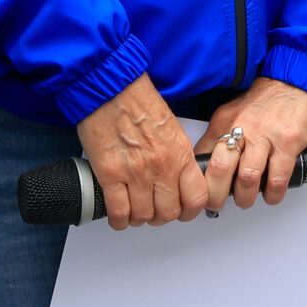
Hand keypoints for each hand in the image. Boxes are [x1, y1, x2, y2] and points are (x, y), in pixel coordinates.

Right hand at [75, 75, 207, 227]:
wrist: (109, 86)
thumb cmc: (136, 99)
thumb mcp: (170, 126)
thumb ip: (176, 154)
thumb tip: (177, 176)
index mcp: (179, 153)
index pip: (196, 198)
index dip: (189, 210)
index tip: (183, 210)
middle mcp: (161, 166)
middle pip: (169, 212)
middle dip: (162, 216)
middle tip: (155, 211)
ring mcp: (135, 173)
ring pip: (144, 216)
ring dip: (140, 218)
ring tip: (135, 212)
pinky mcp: (109, 174)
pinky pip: (118, 211)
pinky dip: (119, 219)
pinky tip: (119, 215)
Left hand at [196, 78, 306, 208]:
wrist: (299, 80)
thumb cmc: (269, 99)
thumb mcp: (236, 112)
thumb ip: (223, 135)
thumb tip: (209, 163)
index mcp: (225, 121)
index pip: (202, 155)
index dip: (198, 180)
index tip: (201, 192)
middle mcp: (242, 127)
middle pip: (219, 168)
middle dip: (215, 196)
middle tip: (218, 203)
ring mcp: (265, 135)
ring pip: (247, 178)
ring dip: (245, 197)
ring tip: (247, 199)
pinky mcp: (288, 143)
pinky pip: (277, 179)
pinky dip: (273, 194)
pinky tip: (272, 193)